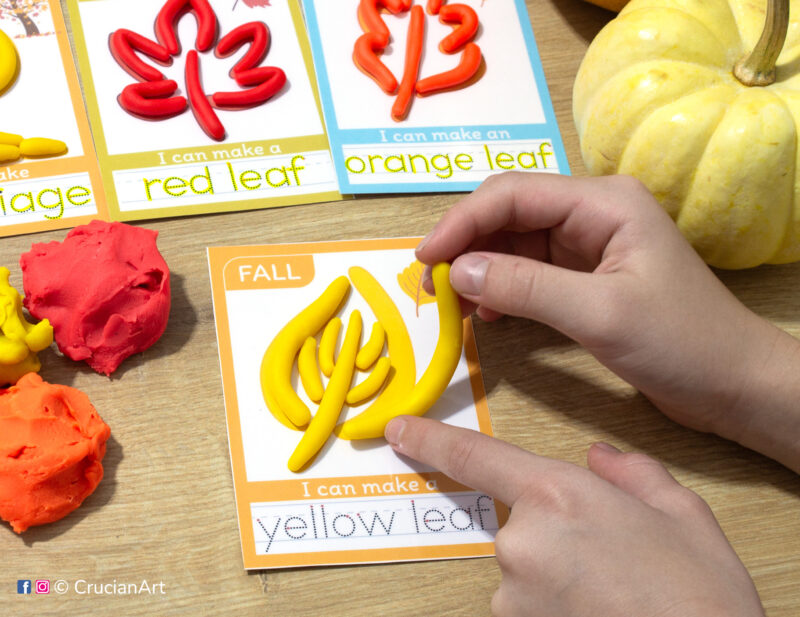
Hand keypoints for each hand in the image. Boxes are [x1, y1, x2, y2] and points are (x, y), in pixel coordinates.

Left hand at [386, 415, 764, 616]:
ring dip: (556, 576)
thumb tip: (599, 457)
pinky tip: (599, 610)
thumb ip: (632, 474)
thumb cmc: (701, 595)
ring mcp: (513, 594)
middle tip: (611, 559)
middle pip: (519, 524)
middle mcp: (522, 541)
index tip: (398, 431)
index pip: (476, 457)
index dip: (430, 441)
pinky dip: (554, 607)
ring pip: (525, 571)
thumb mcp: (682, 513)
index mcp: (558, 495)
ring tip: (612, 593)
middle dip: (555, 534)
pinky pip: (527, 607)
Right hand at [416, 173, 799, 470]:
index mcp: (603, 202)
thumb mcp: (600, 314)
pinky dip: (502, 289)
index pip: (513, 195)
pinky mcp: (586, 276)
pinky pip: (528, 272)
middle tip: (431, 286)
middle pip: (508, 213)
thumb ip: (525, 286)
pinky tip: (487, 315)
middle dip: (466, 245)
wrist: (733, 383)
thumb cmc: (682, 343)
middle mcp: (592, 213)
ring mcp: (588, 245)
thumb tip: (458, 269)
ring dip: (480, 270)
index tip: (424, 259)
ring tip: (452, 303)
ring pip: (513, 243)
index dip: (462, 223)